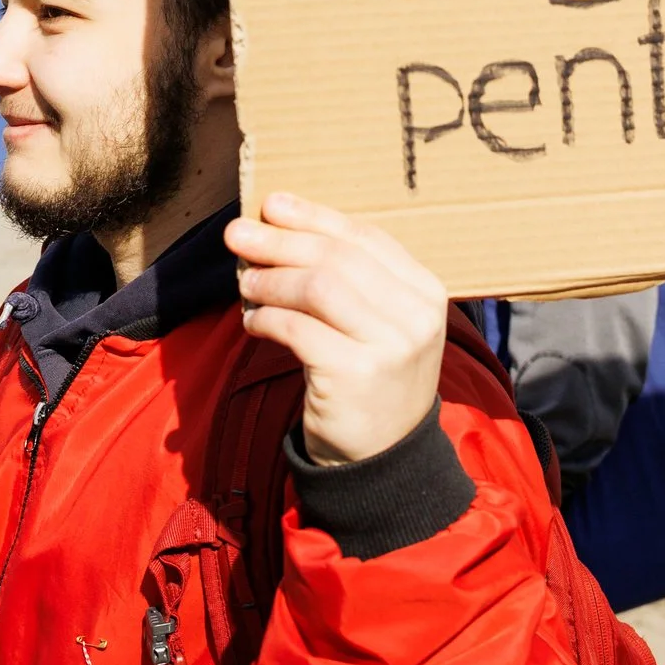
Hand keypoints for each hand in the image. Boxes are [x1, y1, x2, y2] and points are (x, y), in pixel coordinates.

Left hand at [226, 193, 446, 466]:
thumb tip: (278, 223)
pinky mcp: (355, 373)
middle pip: (337, 257)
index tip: (272, 204)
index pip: (366, 237)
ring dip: (270, 280)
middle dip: (280, 241)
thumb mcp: (379, 324)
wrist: (382, 460)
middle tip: (237, 233)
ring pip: (316, 286)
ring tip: (244, 283)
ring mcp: (390, 345)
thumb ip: (348, 279)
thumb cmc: (370, 380)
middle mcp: (416, 315)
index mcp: (427, 292)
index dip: (315, 216)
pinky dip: (267, 319)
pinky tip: (252, 322)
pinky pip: (297, 329)